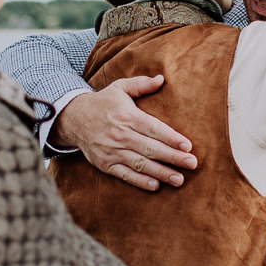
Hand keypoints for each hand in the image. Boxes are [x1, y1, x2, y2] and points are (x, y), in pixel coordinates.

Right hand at [52, 75, 197, 190]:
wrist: (73, 119)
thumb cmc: (103, 103)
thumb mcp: (120, 88)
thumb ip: (141, 84)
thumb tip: (162, 79)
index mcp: (127, 116)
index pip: (153, 128)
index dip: (171, 138)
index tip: (188, 145)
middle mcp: (120, 135)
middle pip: (150, 148)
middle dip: (173, 157)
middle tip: (192, 163)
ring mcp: (111, 151)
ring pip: (140, 164)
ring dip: (161, 173)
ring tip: (179, 179)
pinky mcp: (105, 164)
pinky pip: (125, 175)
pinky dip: (140, 181)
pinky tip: (155, 186)